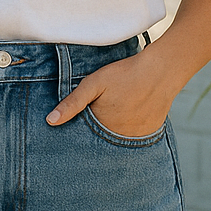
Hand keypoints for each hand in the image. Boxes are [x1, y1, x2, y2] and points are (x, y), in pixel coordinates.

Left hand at [45, 51, 175, 137]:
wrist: (160, 71)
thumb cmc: (124, 75)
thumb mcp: (93, 84)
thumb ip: (72, 103)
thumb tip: (50, 121)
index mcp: (102, 126)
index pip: (85, 136)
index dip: (79, 128)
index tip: (81, 118)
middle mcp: (120, 137)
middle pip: (101, 138)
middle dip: (96, 130)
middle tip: (105, 108)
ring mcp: (137, 137)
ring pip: (117, 138)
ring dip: (113, 130)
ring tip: (117, 109)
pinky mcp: (150, 133)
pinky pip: (134, 137)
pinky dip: (129, 129)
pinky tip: (130, 113)